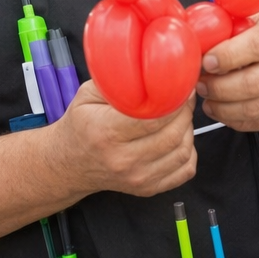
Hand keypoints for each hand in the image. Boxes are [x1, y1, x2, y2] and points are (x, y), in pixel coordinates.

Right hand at [62, 80, 196, 196]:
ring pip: (183, 152)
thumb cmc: (81, 126)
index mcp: (106, 133)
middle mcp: (123, 159)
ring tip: (179, 117)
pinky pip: (185, 170)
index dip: (174, 100)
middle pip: (172, 135)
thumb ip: (117, 81)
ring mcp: (137, 178)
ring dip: (188, 130)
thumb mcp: (87, 95)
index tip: (181, 87)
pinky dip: (189, 152)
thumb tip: (148, 69)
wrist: (70, 163)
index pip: (152, 118)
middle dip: (185, 112)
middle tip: (183, 98)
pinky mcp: (148, 188)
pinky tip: (178, 139)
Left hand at [194, 10, 258, 130]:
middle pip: (252, 84)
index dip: (228, 56)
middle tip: (200, 84)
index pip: (256, 46)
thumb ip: (225, 24)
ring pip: (253, 108)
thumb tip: (193, 34)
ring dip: (222, 107)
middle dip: (218, 88)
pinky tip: (220, 108)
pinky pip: (255, 123)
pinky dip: (232, 120)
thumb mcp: (249, 19)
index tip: (206, 62)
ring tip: (207, 97)